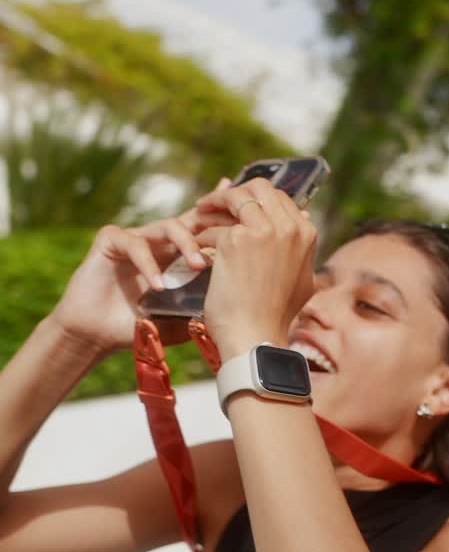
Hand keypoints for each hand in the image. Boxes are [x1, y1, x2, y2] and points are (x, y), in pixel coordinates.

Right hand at [50, 179, 237, 353]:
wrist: (95, 336)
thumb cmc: (136, 327)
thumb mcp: (179, 320)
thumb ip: (202, 309)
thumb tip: (239, 310)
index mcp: (176, 254)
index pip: (205, 230)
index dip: (225, 220)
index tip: (250, 215)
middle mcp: (158, 241)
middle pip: (192, 221)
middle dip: (212, 228)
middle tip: (228, 244)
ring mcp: (135, 237)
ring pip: (169, 227)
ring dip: (186, 244)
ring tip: (197, 266)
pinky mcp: (111, 240)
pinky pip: (135, 243)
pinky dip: (149, 264)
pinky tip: (158, 286)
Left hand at [194, 178, 317, 357]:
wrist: (256, 337)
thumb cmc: (275, 316)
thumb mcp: (302, 278)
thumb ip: (301, 248)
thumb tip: (303, 218)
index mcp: (305, 234)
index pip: (280, 197)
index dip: (255, 198)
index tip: (237, 207)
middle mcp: (288, 226)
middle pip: (259, 187)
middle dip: (234, 192)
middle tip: (214, 205)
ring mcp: (263, 230)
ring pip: (234, 197)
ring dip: (213, 204)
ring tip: (198, 215)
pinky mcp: (235, 240)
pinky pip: (213, 227)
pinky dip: (201, 236)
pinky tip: (194, 249)